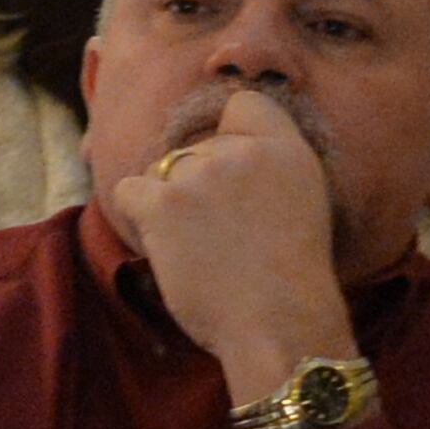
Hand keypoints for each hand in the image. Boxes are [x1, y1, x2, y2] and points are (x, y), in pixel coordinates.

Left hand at [105, 89, 356, 421]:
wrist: (278, 324)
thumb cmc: (289, 278)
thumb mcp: (300, 202)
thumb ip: (264, 167)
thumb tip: (215, 148)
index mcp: (287, 149)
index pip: (245, 104)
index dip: (233, 133)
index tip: (236, 173)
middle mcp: (241, 152)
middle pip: (196, 147)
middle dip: (199, 182)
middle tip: (222, 232)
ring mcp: (199, 174)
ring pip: (162, 170)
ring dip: (170, 203)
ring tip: (202, 247)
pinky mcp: (163, 203)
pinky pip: (129, 191)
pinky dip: (139, 217)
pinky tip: (168, 245)